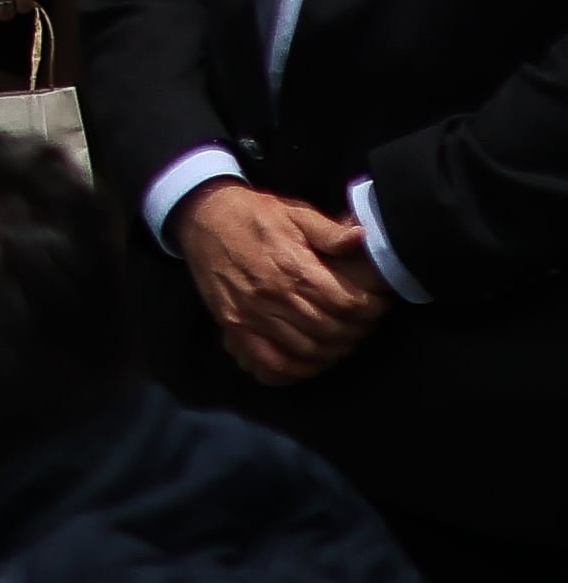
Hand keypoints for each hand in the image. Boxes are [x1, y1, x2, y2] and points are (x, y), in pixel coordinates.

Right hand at [168, 177, 389, 384]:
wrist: (204, 219)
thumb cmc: (254, 214)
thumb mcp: (296, 213)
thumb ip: (330, 231)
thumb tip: (363, 238)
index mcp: (295, 267)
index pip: (346, 302)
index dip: (371, 309)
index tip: (379, 305)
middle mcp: (275, 295)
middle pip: (329, 329)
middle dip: (356, 331)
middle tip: (366, 326)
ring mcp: (252, 314)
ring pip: (305, 348)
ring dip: (331, 351)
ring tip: (344, 341)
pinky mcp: (234, 325)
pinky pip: (268, 359)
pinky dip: (293, 369)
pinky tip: (309, 362)